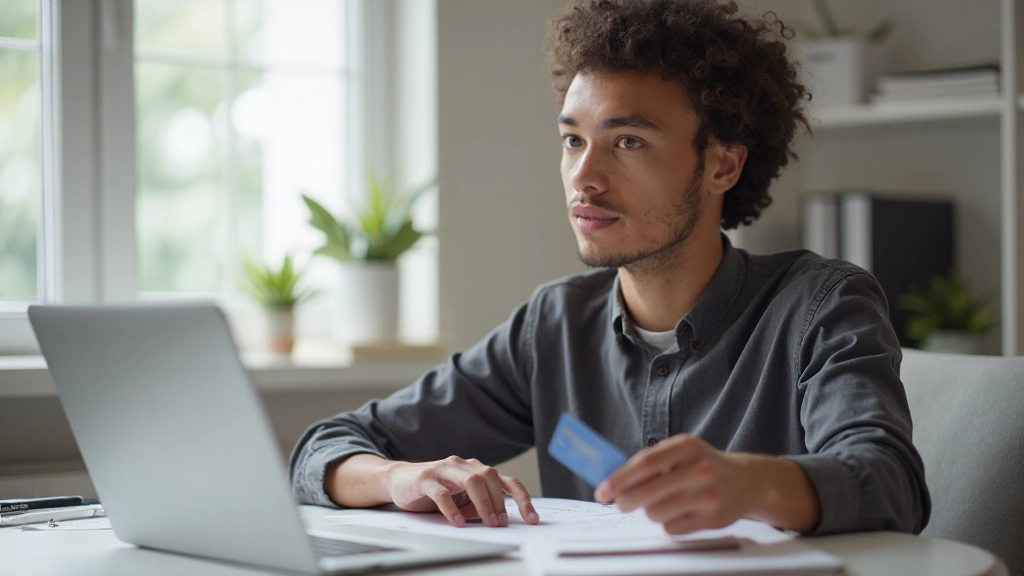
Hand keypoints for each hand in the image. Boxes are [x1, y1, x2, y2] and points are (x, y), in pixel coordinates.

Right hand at [382, 456, 539, 527]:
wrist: (398, 480)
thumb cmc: (432, 490)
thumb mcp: (460, 500)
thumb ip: (476, 505)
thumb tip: (495, 518)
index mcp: (475, 470)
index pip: (506, 481)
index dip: (522, 498)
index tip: (532, 518)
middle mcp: (462, 465)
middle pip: (489, 477)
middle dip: (499, 502)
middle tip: (501, 523)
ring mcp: (444, 469)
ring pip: (471, 480)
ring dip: (483, 503)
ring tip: (487, 522)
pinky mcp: (425, 478)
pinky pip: (442, 492)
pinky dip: (453, 508)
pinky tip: (458, 522)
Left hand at [593, 434, 756, 534]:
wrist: (747, 481)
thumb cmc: (703, 465)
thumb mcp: (681, 452)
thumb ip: (651, 463)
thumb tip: (612, 481)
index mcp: (687, 446)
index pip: (644, 463)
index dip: (618, 479)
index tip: (601, 491)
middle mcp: (700, 469)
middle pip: (647, 492)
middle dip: (626, 501)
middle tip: (620, 504)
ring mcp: (708, 494)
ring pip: (656, 513)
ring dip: (651, 512)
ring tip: (664, 503)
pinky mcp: (713, 518)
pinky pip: (672, 528)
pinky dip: (669, 523)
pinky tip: (682, 512)